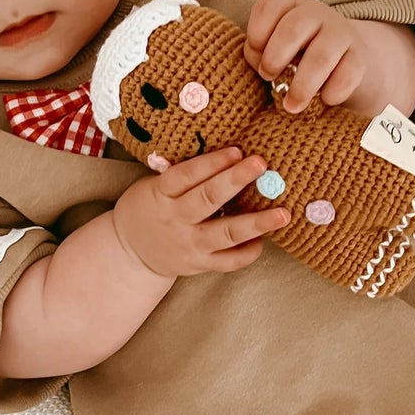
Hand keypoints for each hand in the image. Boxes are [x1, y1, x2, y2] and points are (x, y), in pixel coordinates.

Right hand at [111, 146, 290, 278]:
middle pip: (207, 199)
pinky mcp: (199, 264)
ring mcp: (189, 244)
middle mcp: (175, 219)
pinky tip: (264, 239)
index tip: (237, 150)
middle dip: (235, 180)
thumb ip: (183, 176)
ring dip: (256, 223)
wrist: (131, 252)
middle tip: (261, 165)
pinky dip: (248, 252)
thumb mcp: (154, 186)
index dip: (211, 163)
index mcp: (161, 194)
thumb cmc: (151, 208)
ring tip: (283, 214)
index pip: (186, 175)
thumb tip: (229, 155)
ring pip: (225, 233)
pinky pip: (228, 261)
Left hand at [244, 0, 366, 113]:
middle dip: (275, 58)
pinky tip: (325, 99)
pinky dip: (334, 91)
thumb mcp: (274, 47)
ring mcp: (340, 33)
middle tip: (269, 78)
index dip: (256, 36)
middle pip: (293, 29)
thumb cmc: (297, 55)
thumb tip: (263, 69)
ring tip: (291, 105)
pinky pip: (348, 74)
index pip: (268, 8)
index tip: (256, 57)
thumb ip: (260, 54)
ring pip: (321, 56)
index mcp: (289, 7)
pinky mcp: (359, 57)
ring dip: (302, 85)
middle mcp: (315, 14)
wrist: (342, 59)